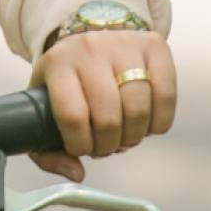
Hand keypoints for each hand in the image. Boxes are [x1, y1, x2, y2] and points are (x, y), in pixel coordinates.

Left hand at [24, 29, 173, 183]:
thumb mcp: (43, 107)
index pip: (72, 115)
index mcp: (58, 65)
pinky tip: (146, 123)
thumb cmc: (67, 81)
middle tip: (106, 146)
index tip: (81, 149)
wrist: (91, 35)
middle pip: (108, 117)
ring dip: (133, 136)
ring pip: (138, 109)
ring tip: (124, 135)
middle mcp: (90, 49)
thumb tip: (77, 174)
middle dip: (109, 145)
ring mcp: (124, 44)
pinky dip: (158, 122)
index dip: (80, 144)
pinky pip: (166, 96)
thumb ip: (48, 151)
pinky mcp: (154, 45)